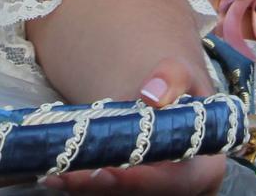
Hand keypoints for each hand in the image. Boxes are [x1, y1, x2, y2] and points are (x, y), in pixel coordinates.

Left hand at [42, 55, 224, 195]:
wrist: (167, 98)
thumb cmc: (176, 87)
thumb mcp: (181, 71)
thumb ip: (173, 76)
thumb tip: (152, 95)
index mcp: (204, 171)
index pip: (170, 184)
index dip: (134, 180)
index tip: (100, 169)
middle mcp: (186, 192)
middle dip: (99, 188)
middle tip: (58, 175)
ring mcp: (161, 195)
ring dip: (87, 190)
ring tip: (51, 173)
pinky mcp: (137, 193)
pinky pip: (111, 195)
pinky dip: (86, 186)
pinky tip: (57, 175)